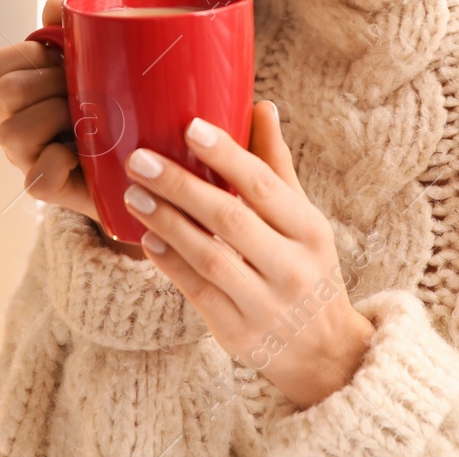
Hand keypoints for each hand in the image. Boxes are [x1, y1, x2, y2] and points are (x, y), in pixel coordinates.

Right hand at [0, 0, 133, 248]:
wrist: (141, 161)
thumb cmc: (114, 106)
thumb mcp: (96, 63)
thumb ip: (72, 30)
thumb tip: (55, 6)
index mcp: (19, 89)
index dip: (24, 56)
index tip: (62, 58)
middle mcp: (12, 122)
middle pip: (6, 90)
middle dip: (51, 82)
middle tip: (85, 88)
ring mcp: (23, 156)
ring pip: (12, 131)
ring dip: (57, 117)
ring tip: (88, 118)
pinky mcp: (42, 186)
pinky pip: (39, 172)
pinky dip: (64, 159)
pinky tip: (88, 152)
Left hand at [120, 100, 375, 409]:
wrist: (325, 352)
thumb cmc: (308, 269)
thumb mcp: (304, 220)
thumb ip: (277, 167)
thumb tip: (261, 107)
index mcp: (310, 230)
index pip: (264, 185)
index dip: (227, 155)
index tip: (190, 127)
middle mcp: (292, 267)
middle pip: (230, 218)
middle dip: (181, 186)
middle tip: (140, 159)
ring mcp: (265, 303)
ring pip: (210, 257)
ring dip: (167, 223)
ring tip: (134, 195)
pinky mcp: (238, 332)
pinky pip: (198, 293)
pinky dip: (170, 263)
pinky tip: (147, 238)